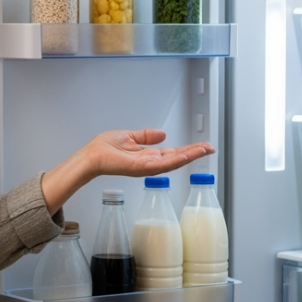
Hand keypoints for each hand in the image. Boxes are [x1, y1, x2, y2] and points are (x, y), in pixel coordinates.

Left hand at [81, 129, 214, 177]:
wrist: (90, 156)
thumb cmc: (104, 148)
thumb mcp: (130, 137)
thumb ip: (146, 136)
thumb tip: (163, 133)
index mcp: (148, 156)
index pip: (174, 153)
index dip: (189, 150)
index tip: (203, 146)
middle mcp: (150, 163)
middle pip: (177, 158)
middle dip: (195, 153)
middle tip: (211, 148)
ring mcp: (146, 167)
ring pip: (173, 162)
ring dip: (189, 156)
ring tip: (204, 150)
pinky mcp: (139, 168)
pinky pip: (159, 165)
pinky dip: (173, 160)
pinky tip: (184, 155)